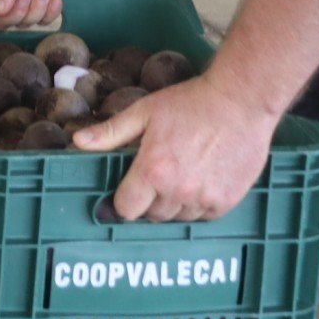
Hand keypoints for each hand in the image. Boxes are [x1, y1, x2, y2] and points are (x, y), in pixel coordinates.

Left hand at [75, 71, 279, 220]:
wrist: (240, 102)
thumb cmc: (190, 103)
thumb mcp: (144, 112)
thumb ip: (110, 132)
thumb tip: (78, 142)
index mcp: (153, 171)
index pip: (126, 209)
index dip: (124, 199)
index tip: (129, 187)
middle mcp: (178, 191)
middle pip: (152, 215)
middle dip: (149, 199)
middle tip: (158, 174)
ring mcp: (204, 199)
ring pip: (178, 217)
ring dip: (174, 203)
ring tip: (182, 173)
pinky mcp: (227, 201)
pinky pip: (204, 216)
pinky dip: (199, 204)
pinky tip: (201, 179)